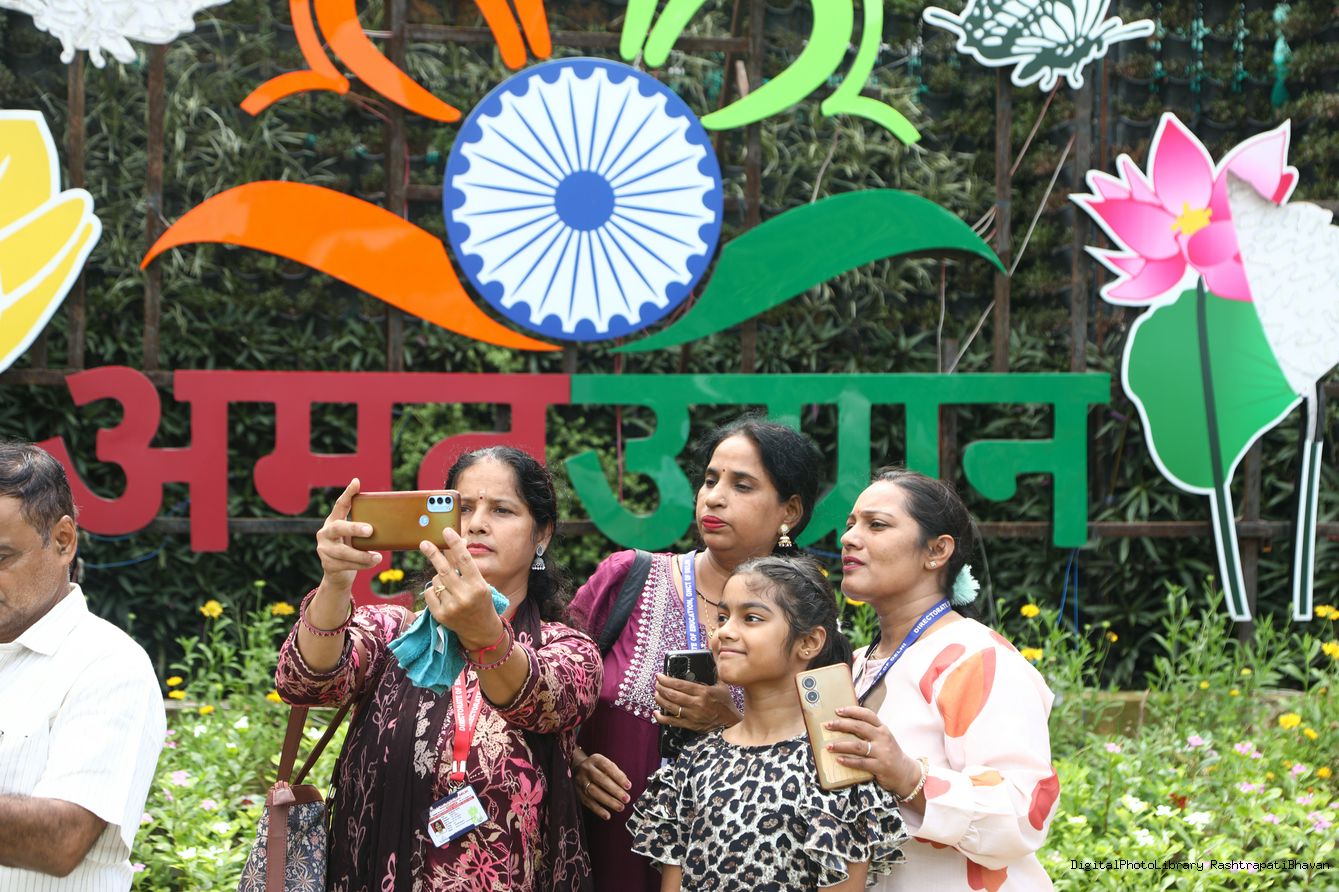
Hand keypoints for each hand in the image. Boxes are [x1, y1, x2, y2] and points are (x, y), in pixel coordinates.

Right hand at [315, 479, 380, 592]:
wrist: (339, 574)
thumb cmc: (352, 549)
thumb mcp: (356, 537)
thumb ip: (364, 529)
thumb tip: (392, 521)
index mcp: (333, 521)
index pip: (340, 505)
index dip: (348, 494)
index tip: (356, 482)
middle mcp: (325, 533)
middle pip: (338, 527)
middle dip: (354, 528)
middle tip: (370, 530)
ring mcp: (324, 549)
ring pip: (343, 551)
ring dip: (362, 555)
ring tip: (378, 557)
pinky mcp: (327, 564)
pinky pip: (346, 564)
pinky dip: (362, 564)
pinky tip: (373, 563)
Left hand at [420, 528, 504, 647]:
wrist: (481, 631)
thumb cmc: (481, 602)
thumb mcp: (480, 584)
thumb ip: (467, 567)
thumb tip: (458, 542)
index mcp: (478, 586)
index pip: (464, 560)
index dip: (455, 544)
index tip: (446, 531)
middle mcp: (465, 596)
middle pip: (444, 569)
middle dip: (433, 554)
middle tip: (424, 543)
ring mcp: (451, 606)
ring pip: (436, 580)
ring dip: (439, 577)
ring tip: (450, 585)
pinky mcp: (440, 615)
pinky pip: (430, 592)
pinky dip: (434, 590)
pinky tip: (443, 596)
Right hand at [573, 748, 631, 818]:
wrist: (576, 768)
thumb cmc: (597, 768)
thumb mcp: (605, 764)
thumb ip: (615, 772)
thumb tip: (626, 785)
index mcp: (596, 759)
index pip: (608, 767)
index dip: (619, 777)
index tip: (628, 786)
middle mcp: (586, 769)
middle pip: (601, 780)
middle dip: (615, 790)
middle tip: (626, 799)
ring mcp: (580, 781)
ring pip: (594, 792)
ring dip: (608, 801)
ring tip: (620, 807)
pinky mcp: (577, 792)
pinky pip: (587, 802)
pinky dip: (598, 810)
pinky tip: (607, 815)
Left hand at [653, 675, 741, 731]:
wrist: (730, 722)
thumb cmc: (725, 703)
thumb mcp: (722, 684)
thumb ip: (715, 669)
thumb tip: (714, 653)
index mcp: (703, 692)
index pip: (680, 685)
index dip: (667, 680)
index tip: (660, 676)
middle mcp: (697, 704)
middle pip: (673, 695)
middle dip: (661, 688)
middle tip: (657, 683)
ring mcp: (692, 716)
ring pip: (671, 707)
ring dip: (660, 700)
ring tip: (656, 694)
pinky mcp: (690, 725)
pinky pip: (673, 722)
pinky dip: (662, 718)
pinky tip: (657, 713)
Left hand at [824, 705, 923, 797]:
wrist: (905, 773)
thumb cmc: (889, 754)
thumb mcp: (883, 738)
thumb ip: (870, 731)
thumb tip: (846, 724)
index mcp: (882, 729)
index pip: (867, 714)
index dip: (852, 711)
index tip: (838, 711)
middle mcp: (882, 738)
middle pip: (859, 727)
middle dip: (842, 725)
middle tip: (828, 725)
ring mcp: (882, 752)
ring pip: (858, 746)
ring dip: (841, 745)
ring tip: (829, 746)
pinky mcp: (880, 766)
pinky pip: (861, 763)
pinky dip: (849, 761)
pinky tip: (839, 759)